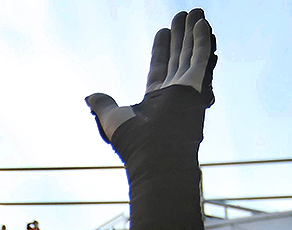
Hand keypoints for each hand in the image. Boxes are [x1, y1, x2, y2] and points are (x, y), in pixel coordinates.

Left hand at [86, 9, 216, 145]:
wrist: (153, 154)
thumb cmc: (133, 142)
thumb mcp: (112, 118)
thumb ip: (103, 104)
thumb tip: (88, 97)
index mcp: (156, 99)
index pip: (160, 66)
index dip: (162, 48)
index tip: (163, 31)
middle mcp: (174, 93)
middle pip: (178, 56)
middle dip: (181, 35)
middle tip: (184, 15)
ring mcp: (186, 89)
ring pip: (191, 53)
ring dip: (195, 32)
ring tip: (197, 13)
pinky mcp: (195, 86)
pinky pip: (201, 58)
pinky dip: (202, 40)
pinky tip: (202, 23)